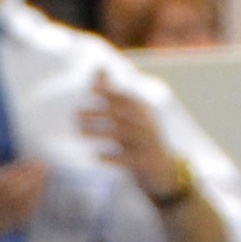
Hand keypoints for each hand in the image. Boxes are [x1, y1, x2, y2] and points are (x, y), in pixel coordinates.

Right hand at [0, 127, 49, 241]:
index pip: (0, 184)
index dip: (20, 174)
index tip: (34, 162)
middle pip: (12, 198)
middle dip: (32, 183)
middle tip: (44, 168)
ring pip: (15, 212)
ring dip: (33, 196)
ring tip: (42, 180)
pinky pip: (13, 223)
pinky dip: (26, 210)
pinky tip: (34, 197)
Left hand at [81, 82, 188, 201]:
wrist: (165, 174)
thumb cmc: (141, 142)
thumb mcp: (131, 118)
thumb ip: (114, 94)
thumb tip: (98, 67)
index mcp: (144, 113)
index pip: (127, 98)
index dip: (111, 91)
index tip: (90, 88)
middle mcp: (147, 125)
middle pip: (124, 114)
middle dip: (101, 112)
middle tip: (75, 114)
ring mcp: (147, 144)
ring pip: (124, 135)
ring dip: (100, 131)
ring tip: (80, 131)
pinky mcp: (145, 163)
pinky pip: (128, 158)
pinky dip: (112, 156)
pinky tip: (96, 155)